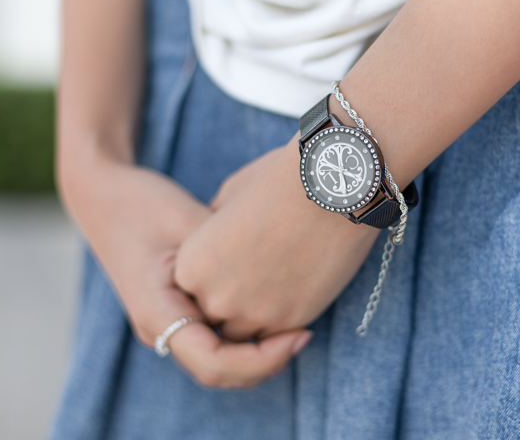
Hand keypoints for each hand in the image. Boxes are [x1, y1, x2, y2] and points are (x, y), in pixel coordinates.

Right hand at [59, 159, 311, 387]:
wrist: (102, 196)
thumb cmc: (142, 202)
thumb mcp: (190, 221)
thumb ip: (228, 251)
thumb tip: (284, 265)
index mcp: (158, 312)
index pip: (215, 364)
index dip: (261, 359)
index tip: (298, 334)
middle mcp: (160, 330)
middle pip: (221, 372)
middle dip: (266, 362)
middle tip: (305, 335)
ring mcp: (168, 325)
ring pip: (220, 362)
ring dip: (258, 353)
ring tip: (297, 327)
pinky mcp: (178, 313)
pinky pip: (216, 341)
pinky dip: (245, 338)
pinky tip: (276, 314)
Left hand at [175, 138, 379, 341]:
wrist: (329, 189)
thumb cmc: (276, 182)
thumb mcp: (227, 198)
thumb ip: (212, 232)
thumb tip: (216, 244)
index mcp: (190, 266)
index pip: (190, 290)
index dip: (212, 276)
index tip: (235, 257)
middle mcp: (215, 298)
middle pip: (214, 316)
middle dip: (233, 298)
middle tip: (259, 270)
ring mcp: (253, 314)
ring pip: (246, 334)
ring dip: (257, 313)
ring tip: (279, 280)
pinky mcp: (292, 322)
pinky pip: (279, 337)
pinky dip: (285, 319)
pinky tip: (298, 288)